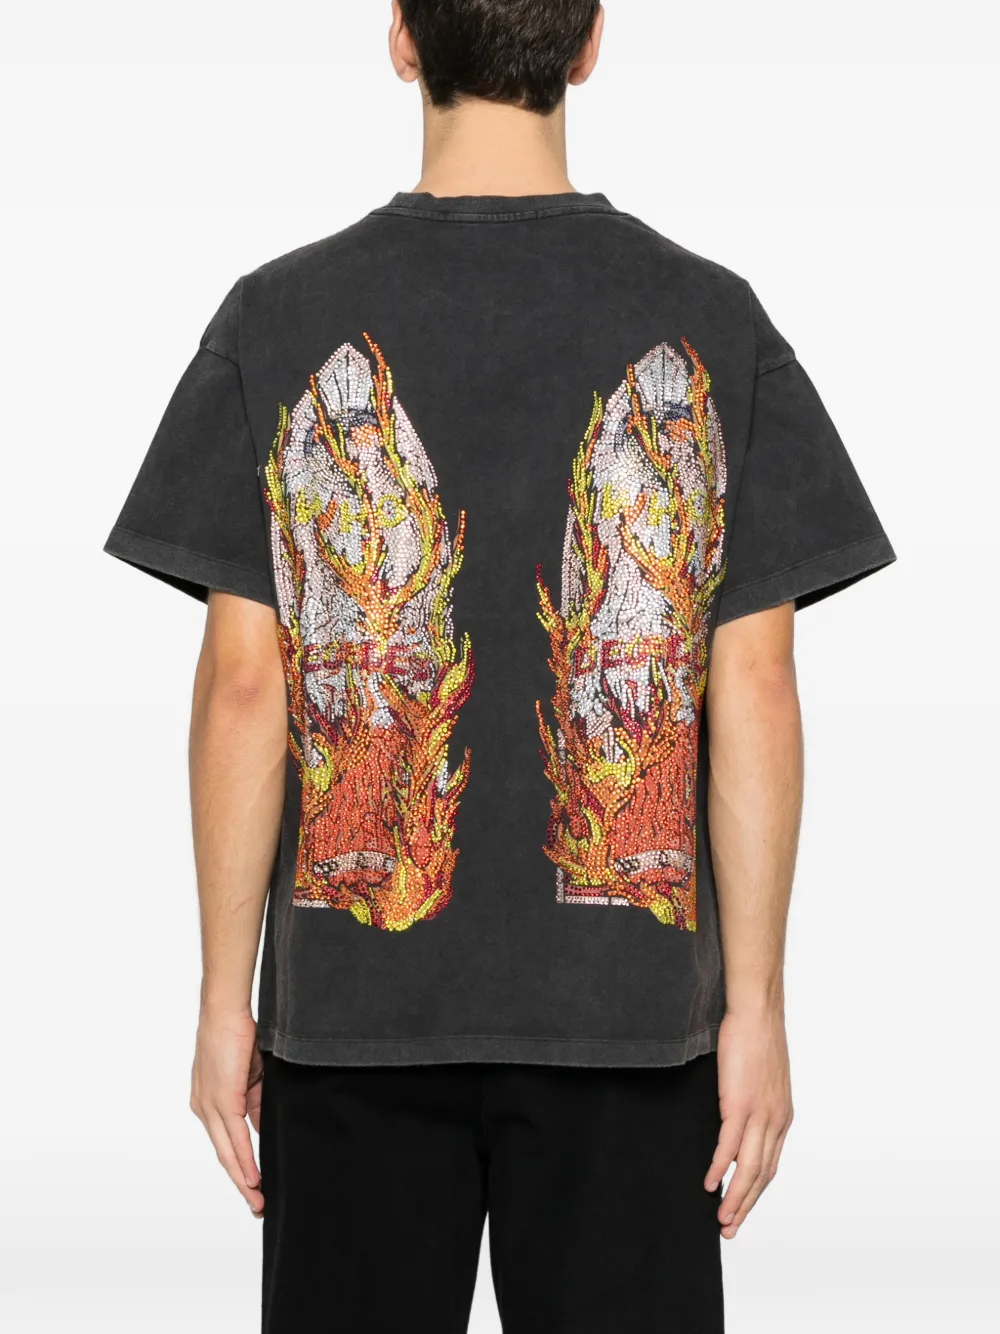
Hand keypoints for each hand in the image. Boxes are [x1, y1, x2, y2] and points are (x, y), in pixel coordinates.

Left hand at [190, 1006, 264, 1215]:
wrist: (225, 1011)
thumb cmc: (236, 1035)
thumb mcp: (250, 1077)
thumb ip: (254, 1104)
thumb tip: (261, 1128)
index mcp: (209, 1102)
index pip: (225, 1142)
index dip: (238, 1166)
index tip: (252, 1186)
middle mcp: (204, 1108)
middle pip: (224, 1155)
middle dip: (240, 1183)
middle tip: (256, 1205)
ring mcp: (210, 1106)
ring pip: (227, 1152)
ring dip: (243, 1179)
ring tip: (256, 1200)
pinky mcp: (222, 1099)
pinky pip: (235, 1137)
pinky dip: (244, 1160)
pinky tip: (253, 1178)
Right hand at [704, 1007, 792, 1238]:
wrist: (758, 1012)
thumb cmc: (756, 1037)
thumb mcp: (762, 1078)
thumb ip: (753, 1103)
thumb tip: (736, 1119)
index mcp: (782, 1117)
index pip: (770, 1165)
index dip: (755, 1192)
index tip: (741, 1210)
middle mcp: (776, 1121)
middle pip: (762, 1175)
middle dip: (745, 1205)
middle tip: (729, 1229)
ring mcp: (760, 1114)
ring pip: (748, 1168)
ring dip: (734, 1197)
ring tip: (721, 1219)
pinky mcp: (740, 1104)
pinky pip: (729, 1146)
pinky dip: (720, 1169)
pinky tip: (709, 1183)